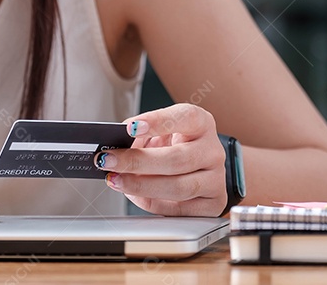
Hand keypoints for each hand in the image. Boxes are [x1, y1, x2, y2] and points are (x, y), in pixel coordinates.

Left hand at [96, 104, 226, 216]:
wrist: (198, 169)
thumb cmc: (174, 147)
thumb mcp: (158, 133)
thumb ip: (139, 136)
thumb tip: (115, 149)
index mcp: (201, 124)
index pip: (185, 117)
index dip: (157, 122)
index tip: (129, 128)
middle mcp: (212, 150)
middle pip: (177, 159)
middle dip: (137, 161)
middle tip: (110, 161)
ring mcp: (216, 178)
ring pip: (179, 187)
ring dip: (141, 185)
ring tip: (116, 180)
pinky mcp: (213, 203)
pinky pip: (179, 209)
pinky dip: (152, 203)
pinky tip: (135, 195)